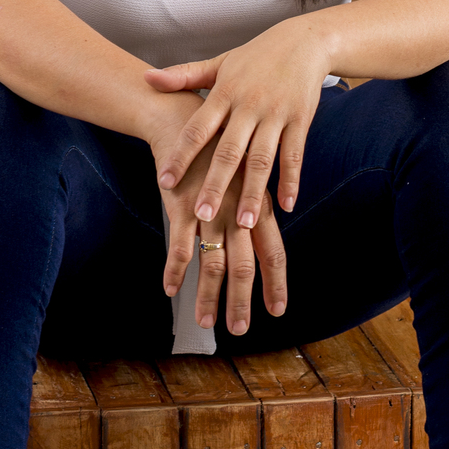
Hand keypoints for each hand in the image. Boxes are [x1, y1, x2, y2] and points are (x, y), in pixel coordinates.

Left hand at [146, 16, 330, 228]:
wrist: (304, 41)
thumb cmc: (256, 56)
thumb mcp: (220, 63)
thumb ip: (184, 76)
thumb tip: (146, 78)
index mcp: (224, 92)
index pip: (197, 129)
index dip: (180, 156)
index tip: (165, 182)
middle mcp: (249, 105)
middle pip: (229, 152)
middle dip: (215, 185)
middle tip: (202, 215)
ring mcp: (276, 114)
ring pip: (262, 159)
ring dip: (253, 193)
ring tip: (244, 223)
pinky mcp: (300, 119)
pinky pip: (293, 155)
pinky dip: (290, 181)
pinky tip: (284, 206)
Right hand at [146, 99, 286, 333]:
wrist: (184, 118)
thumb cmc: (216, 151)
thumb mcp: (243, 177)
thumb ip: (253, 209)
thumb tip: (258, 240)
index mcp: (256, 206)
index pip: (274, 251)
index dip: (276, 282)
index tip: (278, 310)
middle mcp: (237, 212)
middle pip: (244, 266)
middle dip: (242, 301)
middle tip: (240, 329)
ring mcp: (210, 210)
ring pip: (212, 262)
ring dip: (208, 296)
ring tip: (206, 323)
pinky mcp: (181, 205)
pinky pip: (179, 245)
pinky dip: (175, 270)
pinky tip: (170, 290)